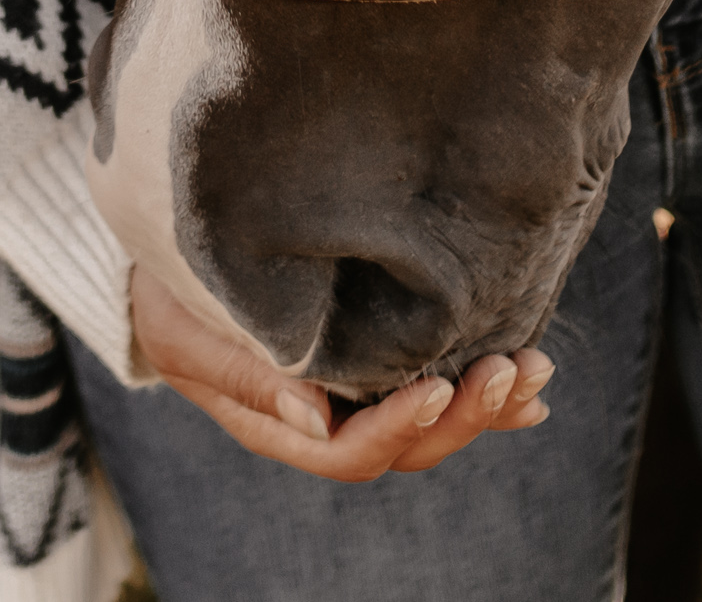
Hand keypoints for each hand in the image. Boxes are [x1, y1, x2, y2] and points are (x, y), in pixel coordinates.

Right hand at [129, 272, 552, 480]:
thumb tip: (317, 417)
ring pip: (429, 425)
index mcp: (275, 422)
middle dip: (462, 416)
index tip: (437, 384)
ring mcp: (351, 394)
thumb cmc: (167, 288)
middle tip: (510, 371)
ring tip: (535, 370)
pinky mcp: (373, 362)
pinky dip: (481, 386)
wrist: (168, 253)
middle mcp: (321, 420)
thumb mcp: (187, 328)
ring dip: (485, 402)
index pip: (348, 449)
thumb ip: (248, 374)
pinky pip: (434, 388)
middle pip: (403, 447)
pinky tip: (528, 382)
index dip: (398, 426)